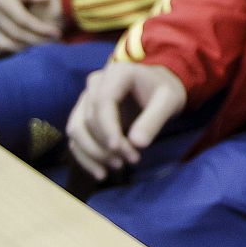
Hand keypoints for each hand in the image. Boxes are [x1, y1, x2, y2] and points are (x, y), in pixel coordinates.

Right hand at [0, 0, 63, 56]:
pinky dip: (16, 47)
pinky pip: (0, 45)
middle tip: (55, 39)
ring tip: (46, 41)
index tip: (57, 32)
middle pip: (16, 34)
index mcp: (3, 0)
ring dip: (28, 45)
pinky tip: (32, 43)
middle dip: (38, 39)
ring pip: (7, 43)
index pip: (23, 21)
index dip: (41, 28)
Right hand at [67, 61, 186, 178]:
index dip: (108, 127)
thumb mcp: (169, 101)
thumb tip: (137, 144)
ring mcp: (85, 99)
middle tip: (132, 160)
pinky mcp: (83, 115)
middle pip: (88, 118)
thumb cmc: (165, 91)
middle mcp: (95, 83)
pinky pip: (76, 138)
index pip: (103, 102)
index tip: (120, 148)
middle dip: (107, 144)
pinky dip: (86, 157)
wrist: (158, 88)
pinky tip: (101, 174)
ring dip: (94, 153)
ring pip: (77, 129)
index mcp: (117, 73)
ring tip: (119, 166)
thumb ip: (154, 119)